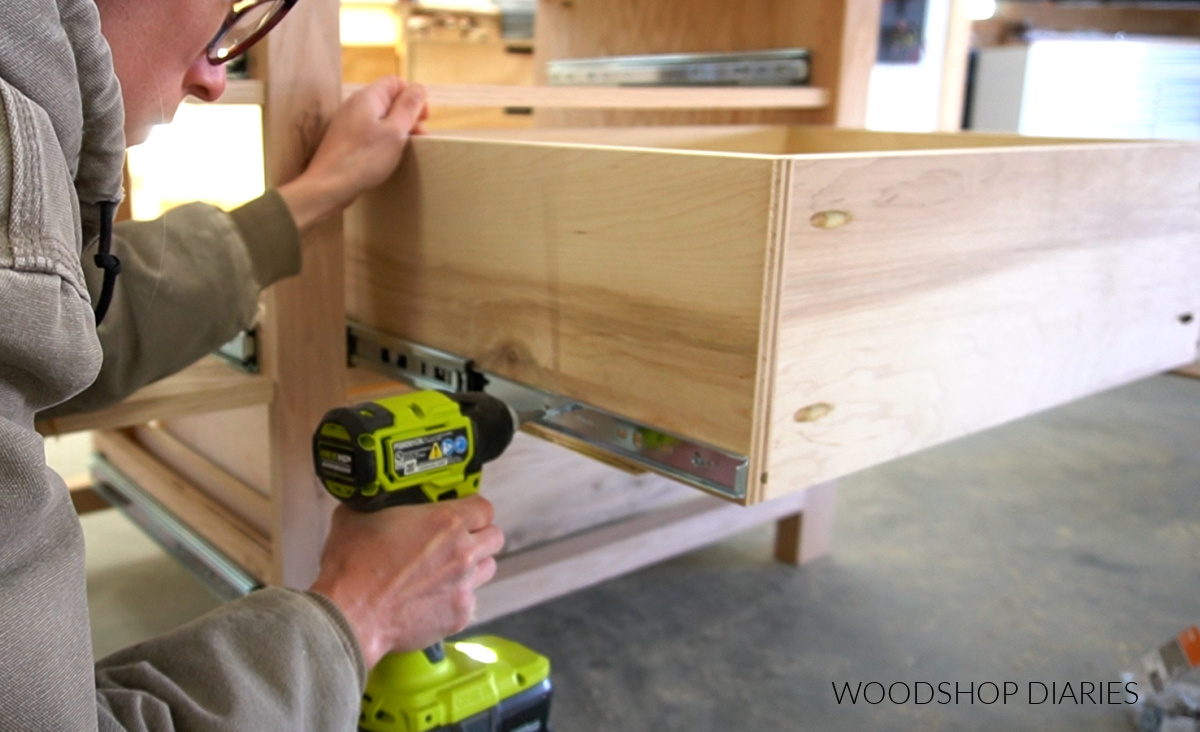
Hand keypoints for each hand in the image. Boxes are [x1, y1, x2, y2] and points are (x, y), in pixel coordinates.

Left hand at [278, 77, 428, 232]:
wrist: (328, 186)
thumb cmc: (362, 159)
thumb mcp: (394, 132)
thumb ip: (408, 108)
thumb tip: (419, 88)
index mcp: (367, 98)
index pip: (395, 82)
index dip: (414, 96)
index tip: (424, 118)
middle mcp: (355, 105)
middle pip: (389, 100)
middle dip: (408, 115)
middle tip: (419, 137)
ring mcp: (348, 123)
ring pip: (380, 118)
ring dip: (398, 129)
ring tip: (407, 149)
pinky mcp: (345, 140)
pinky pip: (370, 132)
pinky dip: (383, 140)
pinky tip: (388, 156)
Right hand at [309, 495, 503, 668]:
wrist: (349, 614)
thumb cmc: (353, 567)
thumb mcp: (359, 516)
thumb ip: (378, 503)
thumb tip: (373, 497)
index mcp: (446, 521)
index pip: (485, 507)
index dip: (473, 509)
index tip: (462, 513)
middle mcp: (463, 552)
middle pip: (495, 537)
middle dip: (480, 537)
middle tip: (459, 541)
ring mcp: (464, 585)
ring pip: (488, 569)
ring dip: (473, 566)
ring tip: (447, 570)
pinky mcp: (459, 614)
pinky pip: (470, 600)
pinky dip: (456, 597)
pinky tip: (432, 598)